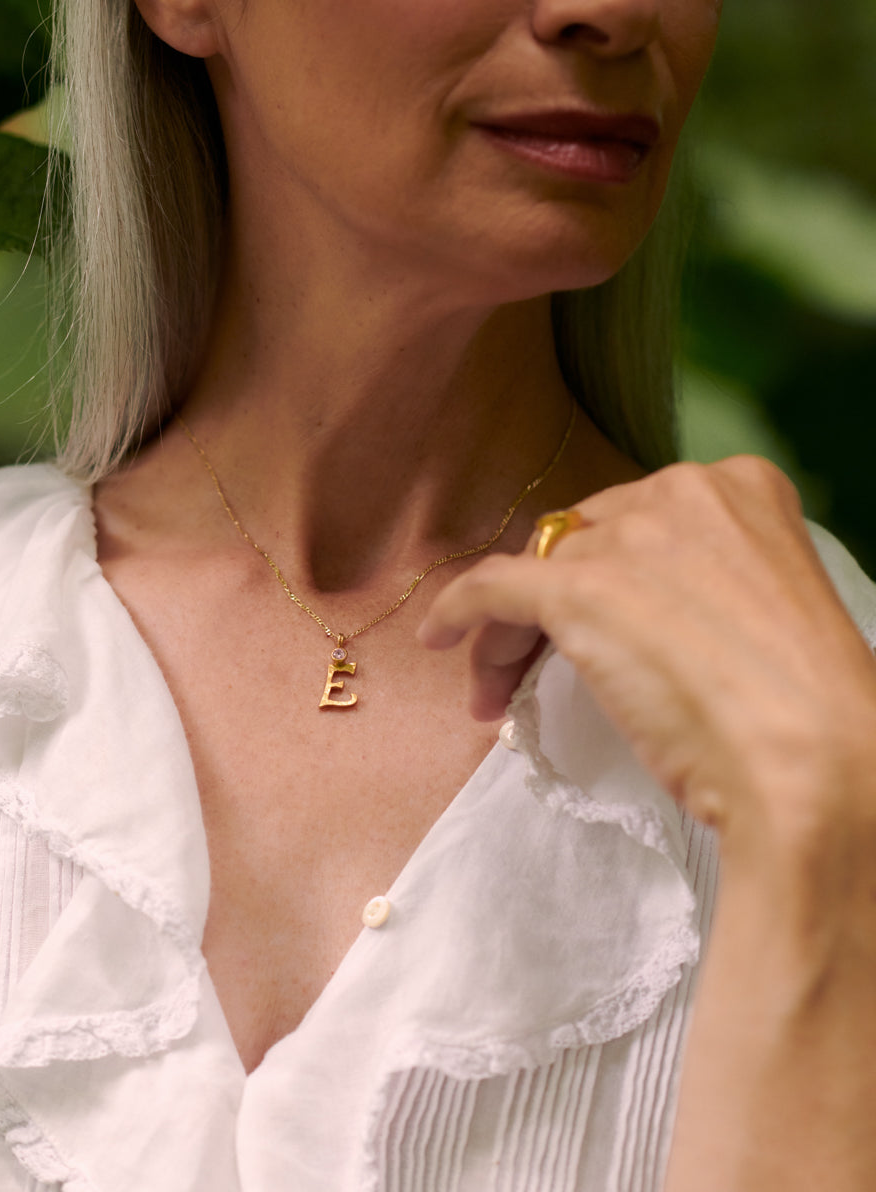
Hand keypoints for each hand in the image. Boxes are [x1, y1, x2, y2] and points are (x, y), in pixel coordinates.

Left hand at [418, 456, 875, 851]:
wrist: (814, 763)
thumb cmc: (804, 708)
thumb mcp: (762, 611)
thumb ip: (704, 582)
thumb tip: (639, 612)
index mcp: (741, 488)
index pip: (637, 524)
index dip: (606, 576)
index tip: (592, 630)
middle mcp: (681, 493)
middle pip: (582, 541)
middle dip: (554, 605)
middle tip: (536, 671)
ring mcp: (630, 538)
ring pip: (537, 571)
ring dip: (513, 631)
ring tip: (501, 694)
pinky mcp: (578, 587)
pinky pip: (491, 587)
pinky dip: (456, 610)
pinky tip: (438, 638)